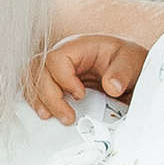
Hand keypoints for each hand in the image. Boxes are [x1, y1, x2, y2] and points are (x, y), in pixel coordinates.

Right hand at [29, 29, 150, 125]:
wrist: (128, 70)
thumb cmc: (128, 62)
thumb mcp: (132, 63)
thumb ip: (122, 73)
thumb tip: (111, 86)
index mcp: (79, 46)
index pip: (56, 58)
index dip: (63, 79)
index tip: (80, 96)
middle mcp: (62, 54)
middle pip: (38, 70)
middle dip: (49, 97)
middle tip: (68, 117)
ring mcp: (55, 67)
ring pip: (31, 79)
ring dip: (37, 99)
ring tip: (51, 117)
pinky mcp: (53, 81)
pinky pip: (33, 87)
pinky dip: (36, 101)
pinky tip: (47, 113)